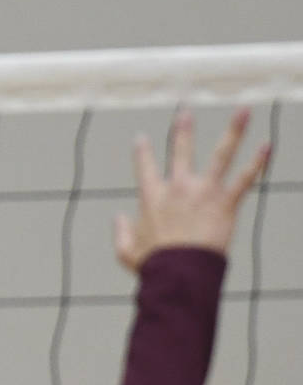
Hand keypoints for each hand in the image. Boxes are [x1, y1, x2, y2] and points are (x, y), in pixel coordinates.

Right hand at [117, 108, 269, 270]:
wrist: (179, 273)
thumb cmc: (153, 265)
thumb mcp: (126, 251)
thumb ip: (120, 232)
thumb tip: (118, 218)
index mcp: (152, 197)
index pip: (145, 167)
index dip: (142, 152)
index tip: (141, 138)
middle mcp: (178, 187)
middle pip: (181, 151)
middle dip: (184, 130)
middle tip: (186, 112)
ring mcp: (204, 192)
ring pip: (221, 154)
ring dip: (233, 131)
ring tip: (243, 111)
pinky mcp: (225, 202)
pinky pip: (245, 178)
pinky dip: (257, 162)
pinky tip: (267, 145)